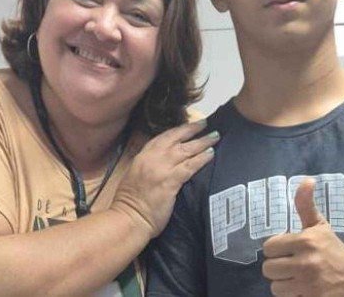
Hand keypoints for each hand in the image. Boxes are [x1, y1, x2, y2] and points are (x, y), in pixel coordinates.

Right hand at [110, 121, 216, 238]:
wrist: (129, 219)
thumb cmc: (131, 203)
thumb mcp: (136, 175)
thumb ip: (149, 165)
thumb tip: (165, 160)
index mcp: (142, 156)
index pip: (163, 137)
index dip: (177, 130)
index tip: (189, 124)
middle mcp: (152, 158)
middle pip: (176, 138)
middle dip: (191, 129)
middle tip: (205, 123)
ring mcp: (161, 169)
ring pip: (186, 150)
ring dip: (202, 142)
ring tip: (215, 136)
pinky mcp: (171, 181)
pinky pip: (190, 166)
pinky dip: (202, 158)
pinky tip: (211, 154)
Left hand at [262, 178, 343, 296]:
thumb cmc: (334, 250)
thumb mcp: (320, 226)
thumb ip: (306, 205)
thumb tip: (307, 179)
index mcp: (306, 241)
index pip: (269, 247)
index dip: (276, 249)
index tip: (288, 250)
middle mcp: (306, 262)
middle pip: (268, 268)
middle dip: (278, 267)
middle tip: (291, 265)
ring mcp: (309, 284)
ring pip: (275, 286)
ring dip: (284, 283)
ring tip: (297, 278)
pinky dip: (293, 294)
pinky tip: (303, 289)